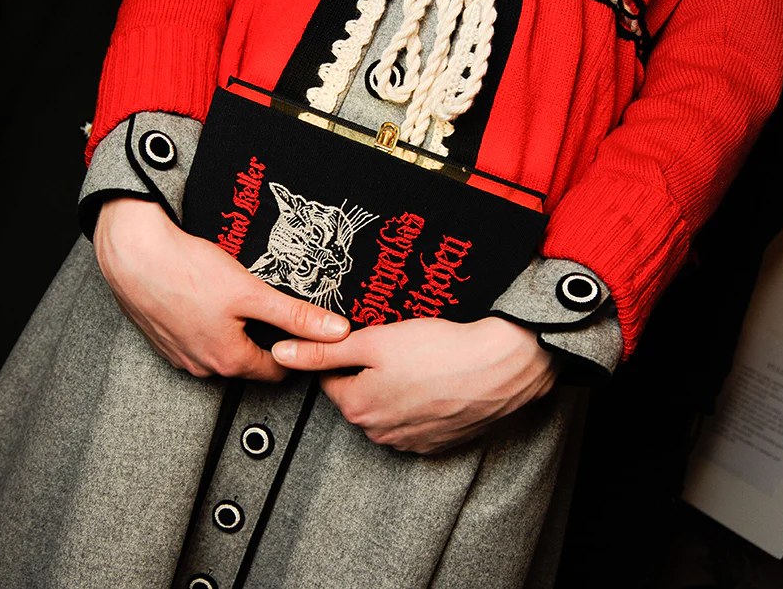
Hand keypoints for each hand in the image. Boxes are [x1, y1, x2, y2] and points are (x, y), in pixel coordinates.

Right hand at [93, 197, 349, 380]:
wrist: (133, 253)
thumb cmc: (187, 270)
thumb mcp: (252, 292)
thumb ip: (296, 316)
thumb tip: (336, 332)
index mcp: (229, 360)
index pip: (278, 371)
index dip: (295, 349)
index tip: (301, 328)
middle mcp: (203, 367)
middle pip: (249, 361)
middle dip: (264, 338)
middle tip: (270, 306)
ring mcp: (179, 355)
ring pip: (221, 349)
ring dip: (234, 331)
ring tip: (237, 298)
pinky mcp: (162, 339)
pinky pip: (196, 339)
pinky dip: (207, 324)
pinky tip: (207, 298)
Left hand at [271, 316, 555, 453]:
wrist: (501, 365)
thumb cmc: (439, 350)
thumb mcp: (372, 341)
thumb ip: (322, 351)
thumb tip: (281, 354)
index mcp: (358, 409)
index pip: (332, 379)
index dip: (348, 354)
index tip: (369, 339)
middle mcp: (381, 433)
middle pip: (360, 395)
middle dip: (372, 372)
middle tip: (400, 347)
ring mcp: (413, 441)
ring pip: (391, 408)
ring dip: (398, 388)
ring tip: (423, 362)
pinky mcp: (441, 442)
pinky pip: (419, 420)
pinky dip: (424, 402)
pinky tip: (439, 380)